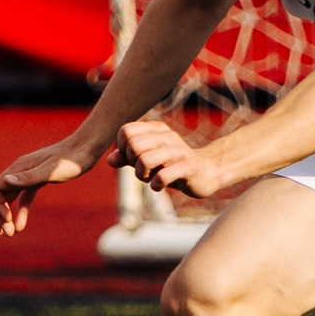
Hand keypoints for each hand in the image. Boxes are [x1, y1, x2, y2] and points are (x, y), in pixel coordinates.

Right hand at [0, 137, 100, 238]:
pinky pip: (24, 197)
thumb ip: (29, 177)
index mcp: (20, 167)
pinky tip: (21, 226)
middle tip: (2, 235)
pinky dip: (21, 211)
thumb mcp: (51, 171)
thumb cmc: (72, 159)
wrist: (86, 148)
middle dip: (0, 215)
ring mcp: (29, 175)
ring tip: (6, 235)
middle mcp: (20, 171)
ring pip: (11, 198)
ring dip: (7, 216)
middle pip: (1, 195)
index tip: (8, 221)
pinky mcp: (39, 179)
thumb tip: (6, 181)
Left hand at [109, 119, 224, 199]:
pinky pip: (162, 176)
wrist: (204, 174)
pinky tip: (159, 186)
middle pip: (133, 145)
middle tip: (142, 171)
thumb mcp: (147, 161)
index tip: (132, 159)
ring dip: (142, 175)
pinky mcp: (188, 167)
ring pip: (145, 160)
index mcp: (156, 129)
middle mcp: (167, 136)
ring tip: (150, 178)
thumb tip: (110, 160)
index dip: (122, 148)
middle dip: (132, 163)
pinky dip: (155, 185)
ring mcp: (179, 150)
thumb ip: (127, 158)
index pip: (126, 131)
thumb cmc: (171, 166)